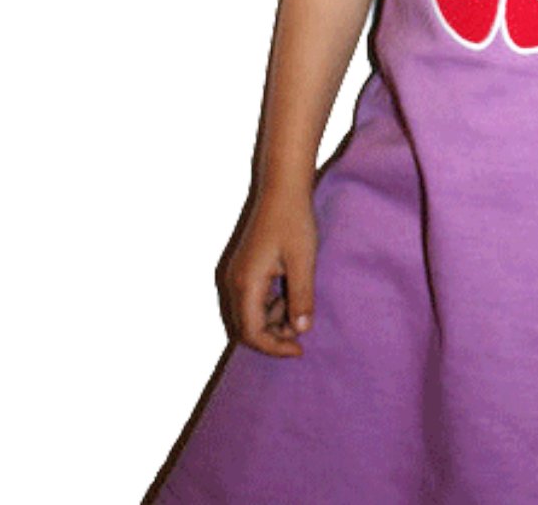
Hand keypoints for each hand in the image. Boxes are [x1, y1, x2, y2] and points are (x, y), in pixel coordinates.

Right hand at [222, 187, 318, 357]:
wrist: (283, 187)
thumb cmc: (293, 220)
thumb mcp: (303, 261)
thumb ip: (301, 297)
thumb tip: (300, 330)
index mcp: (246, 282)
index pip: (252, 332)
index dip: (275, 347)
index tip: (300, 349)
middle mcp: (234, 280)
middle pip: (245, 327)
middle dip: (272, 337)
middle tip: (300, 334)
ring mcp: (237, 272)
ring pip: (248, 314)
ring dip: (272, 320)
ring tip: (299, 307)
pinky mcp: (244, 266)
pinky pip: (251, 298)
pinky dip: (269, 305)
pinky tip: (290, 294)